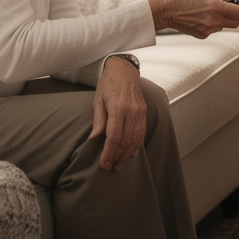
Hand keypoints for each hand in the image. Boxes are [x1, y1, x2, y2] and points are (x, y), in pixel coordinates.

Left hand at [89, 57, 145, 171]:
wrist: (124, 70)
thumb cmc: (108, 84)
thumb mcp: (98, 100)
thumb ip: (98, 120)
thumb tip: (94, 139)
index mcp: (118, 107)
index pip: (114, 136)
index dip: (109, 153)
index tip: (104, 163)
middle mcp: (131, 111)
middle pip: (125, 141)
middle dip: (117, 157)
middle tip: (110, 167)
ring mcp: (140, 112)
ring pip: (135, 139)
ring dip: (127, 155)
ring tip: (119, 165)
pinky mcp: (144, 112)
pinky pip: (142, 133)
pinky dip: (136, 145)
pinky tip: (130, 154)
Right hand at [148, 0, 238, 37]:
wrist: (165, 10)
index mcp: (215, 6)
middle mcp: (213, 20)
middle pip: (235, 22)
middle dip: (236, 15)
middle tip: (228, 7)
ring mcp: (208, 29)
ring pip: (224, 26)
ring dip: (222, 19)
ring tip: (207, 10)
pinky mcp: (202, 35)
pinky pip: (214, 29)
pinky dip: (212, 24)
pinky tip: (200, 17)